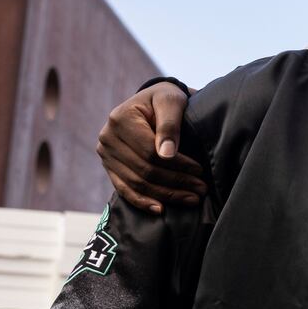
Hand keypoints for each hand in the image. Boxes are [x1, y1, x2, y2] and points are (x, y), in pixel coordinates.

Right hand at [97, 82, 205, 211]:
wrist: (151, 102)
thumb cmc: (165, 99)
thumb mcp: (171, 101)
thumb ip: (169, 124)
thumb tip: (167, 154)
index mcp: (120, 119)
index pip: (149, 152)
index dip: (177, 165)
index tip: (199, 171)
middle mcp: (107, 138)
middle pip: (144, 170)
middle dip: (175, 183)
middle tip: (201, 190)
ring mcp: (105, 155)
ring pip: (136, 183)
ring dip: (165, 195)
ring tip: (191, 199)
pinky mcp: (109, 167)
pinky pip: (124, 189)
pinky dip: (142, 201)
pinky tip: (161, 209)